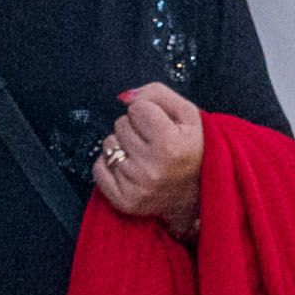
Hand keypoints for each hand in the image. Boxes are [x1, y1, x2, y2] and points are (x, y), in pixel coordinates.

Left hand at [95, 79, 206, 226]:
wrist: (196, 195)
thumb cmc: (191, 149)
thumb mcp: (189, 116)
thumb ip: (158, 94)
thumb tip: (124, 97)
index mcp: (171, 145)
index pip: (137, 107)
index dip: (149, 112)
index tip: (161, 125)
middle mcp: (152, 168)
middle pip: (121, 124)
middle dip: (135, 128)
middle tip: (153, 143)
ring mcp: (135, 186)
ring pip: (109, 144)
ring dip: (122, 146)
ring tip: (143, 156)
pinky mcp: (123, 200)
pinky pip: (98, 168)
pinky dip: (110, 165)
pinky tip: (130, 170)